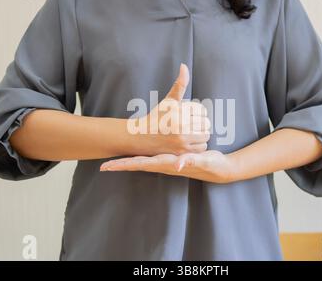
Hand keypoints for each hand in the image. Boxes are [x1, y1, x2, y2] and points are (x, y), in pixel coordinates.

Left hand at [100, 150, 237, 183]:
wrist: (219, 169)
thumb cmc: (211, 165)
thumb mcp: (202, 161)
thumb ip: (190, 162)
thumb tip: (177, 165)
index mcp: (166, 163)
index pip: (141, 164)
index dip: (124, 165)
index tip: (108, 167)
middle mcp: (163, 165)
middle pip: (137, 164)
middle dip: (120, 165)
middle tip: (103, 165)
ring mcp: (165, 163)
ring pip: (142, 162)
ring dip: (128, 161)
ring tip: (113, 160)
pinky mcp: (170, 159)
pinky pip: (151, 159)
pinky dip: (140, 157)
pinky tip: (136, 153)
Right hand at [129, 64, 210, 155]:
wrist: (141, 137)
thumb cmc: (157, 116)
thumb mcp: (169, 100)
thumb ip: (180, 84)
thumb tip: (184, 65)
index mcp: (178, 110)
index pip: (202, 110)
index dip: (197, 112)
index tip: (188, 115)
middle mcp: (180, 124)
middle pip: (206, 123)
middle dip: (200, 123)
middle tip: (189, 125)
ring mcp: (181, 139)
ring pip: (206, 135)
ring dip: (201, 134)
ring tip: (190, 133)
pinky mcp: (182, 151)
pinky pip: (202, 147)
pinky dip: (199, 145)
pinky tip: (189, 142)